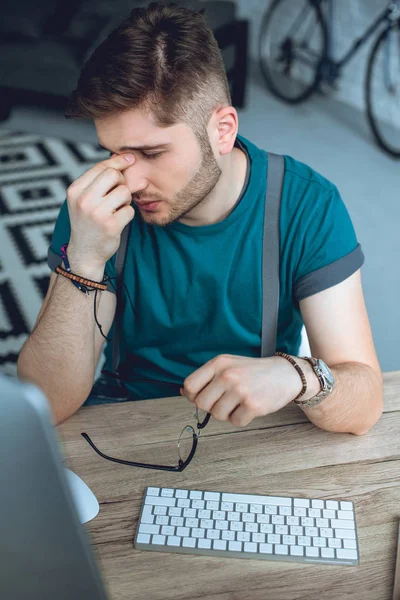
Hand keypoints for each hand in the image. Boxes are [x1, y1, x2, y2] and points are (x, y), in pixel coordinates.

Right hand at [66, 153, 136, 271]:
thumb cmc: (88, 223)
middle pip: (114, 175)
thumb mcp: (87, 200)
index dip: (118, 161)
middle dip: (121, 183)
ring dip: (125, 200)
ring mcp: (97, 213)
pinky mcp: (111, 226)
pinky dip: (128, 214)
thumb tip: (130, 161)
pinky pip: (130, 210)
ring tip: (116, 209)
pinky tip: (118, 221)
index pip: (101, 167)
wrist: (85, 253)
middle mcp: (84, 200)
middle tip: (117, 196)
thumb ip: (104, 181)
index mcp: (75, 190)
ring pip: (124, 192)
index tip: (130, 158)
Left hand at [181, 354, 303, 426]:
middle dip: (211, 407)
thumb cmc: (253, 372)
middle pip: (201, 403)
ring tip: (239, 402)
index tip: (204, 396)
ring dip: (227, 413)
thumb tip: (185, 392)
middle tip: (225, 401)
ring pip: (217, 415)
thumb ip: (206, 378)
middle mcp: (228, 375)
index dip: (193, 396)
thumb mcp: (228, 366)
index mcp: (219, 363)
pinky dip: (241, 418)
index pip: (190, 385)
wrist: (285, 374)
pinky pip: (235, 422)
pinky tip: (249, 407)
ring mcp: (240, 390)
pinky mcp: (253, 405)